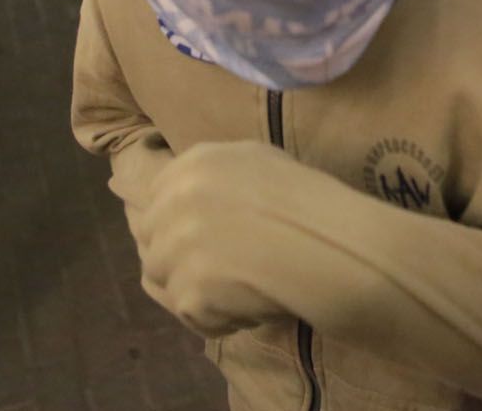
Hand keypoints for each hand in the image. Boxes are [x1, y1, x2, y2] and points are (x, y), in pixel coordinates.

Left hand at [135, 140, 306, 336]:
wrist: (329, 246)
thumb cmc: (308, 201)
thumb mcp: (258, 161)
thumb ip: (213, 176)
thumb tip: (188, 196)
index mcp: (193, 165)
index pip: (153, 200)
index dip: (174, 225)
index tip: (202, 242)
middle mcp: (175, 201)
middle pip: (151, 243)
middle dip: (178, 261)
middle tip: (219, 273)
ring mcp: (177, 248)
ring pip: (166, 282)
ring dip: (198, 292)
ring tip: (240, 291)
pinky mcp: (188, 291)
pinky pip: (190, 314)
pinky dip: (218, 319)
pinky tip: (251, 307)